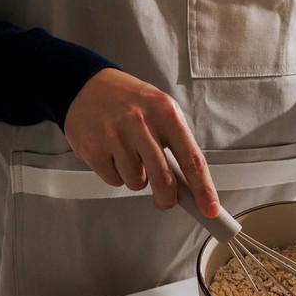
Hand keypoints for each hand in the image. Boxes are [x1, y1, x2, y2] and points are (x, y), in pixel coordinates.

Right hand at [64, 68, 219, 215]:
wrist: (84, 85)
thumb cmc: (129, 103)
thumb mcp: (160, 111)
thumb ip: (176, 144)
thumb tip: (190, 186)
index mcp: (166, 112)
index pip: (191, 159)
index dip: (203, 189)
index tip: (210, 209)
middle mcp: (141, 122)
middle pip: (163, 179)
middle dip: (167, 198)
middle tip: (164, 200)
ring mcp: (115, 134)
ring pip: (137, 182)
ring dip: (136, 178)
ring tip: (128, 155)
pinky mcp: (92, 147)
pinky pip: (114, 180)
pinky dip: (115, 174)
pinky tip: (111, 154)